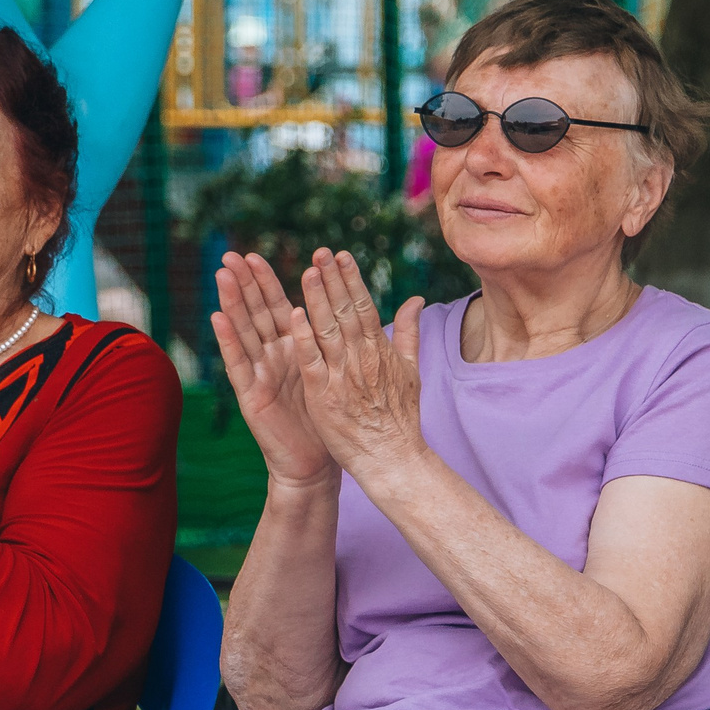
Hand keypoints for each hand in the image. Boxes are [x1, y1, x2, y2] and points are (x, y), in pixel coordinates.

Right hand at [210, 251, 333, 489]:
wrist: (316, 463)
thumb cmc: (327, 419)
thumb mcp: (333, 371)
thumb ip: (336, 338)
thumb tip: (349, 304)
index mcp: (293, 348)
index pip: (276, 307)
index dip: (265, 282)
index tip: (255, 254)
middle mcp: (272, 357)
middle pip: (255, 314)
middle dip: (243, 284)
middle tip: (229, 256)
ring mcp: (259, 375)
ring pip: (243, 333)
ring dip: (232, 303)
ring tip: (221, 276)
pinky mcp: (251, 396)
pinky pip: (238, 364)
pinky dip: (228, 341)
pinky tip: (218, 318)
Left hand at [287, 248, 427, 480]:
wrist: (392, 458)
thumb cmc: (400, 417)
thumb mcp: (410, 370)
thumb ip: (408, 332)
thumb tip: (415, 300)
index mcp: (379, 350)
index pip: (364, 306)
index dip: (351, 279)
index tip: (340, 255)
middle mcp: (362, 358)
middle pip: (345, 311)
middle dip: (332, 279)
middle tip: (320, 252)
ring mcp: (342, 376)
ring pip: (328, 330)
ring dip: (317, 299)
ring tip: (307, 271)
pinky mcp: (324, 396)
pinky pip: (312, 362)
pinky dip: (304, 338)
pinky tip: (295, 315)